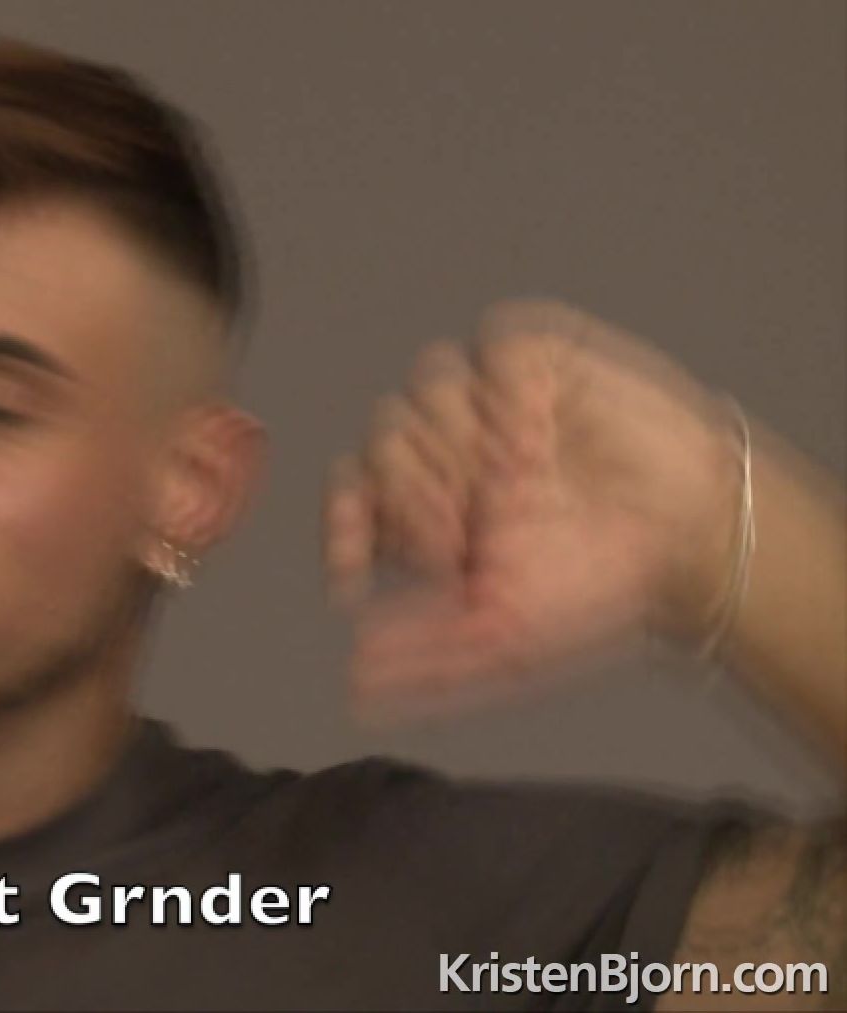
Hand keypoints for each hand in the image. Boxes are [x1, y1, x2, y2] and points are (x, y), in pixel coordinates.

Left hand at [325, 300, 743, 720]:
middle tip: (458, 543)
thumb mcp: (504, 642)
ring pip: (425, 388)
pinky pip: (493, 346)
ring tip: (513, 491)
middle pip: (383, 440)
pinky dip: (506, 396)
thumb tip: (354, 689)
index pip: (352, 493)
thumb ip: (428, 664)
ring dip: (460, 446)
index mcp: (424, 506)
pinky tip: (535, 446)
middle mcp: (446, 448)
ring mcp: (489, 401)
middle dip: (412, 497)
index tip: (353, 576)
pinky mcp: (538, 361)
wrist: (694, 543)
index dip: (343, 525)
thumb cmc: (598, 588)